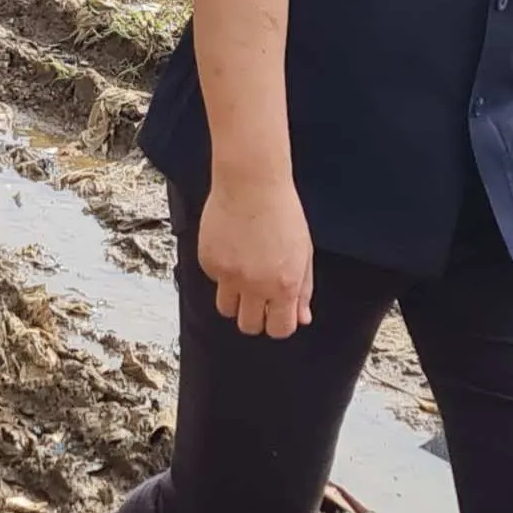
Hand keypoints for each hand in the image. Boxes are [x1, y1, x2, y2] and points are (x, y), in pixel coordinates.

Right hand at [199, 175, 314, 337]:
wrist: (251, 183)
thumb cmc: (282, 211)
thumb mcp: (303, 253)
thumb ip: (303, 289)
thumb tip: (302, 318)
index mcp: (284, 285)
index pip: (279, 329)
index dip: (278, 323)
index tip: (276, 314)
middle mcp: (255, 285)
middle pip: (248, 326)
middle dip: (255, 317)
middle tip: (258, 298)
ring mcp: (228, 275)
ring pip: (226, 309)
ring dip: (235, 300)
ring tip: (242, 276)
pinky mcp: (208, 261)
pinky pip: (214, 280)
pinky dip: (222, 272)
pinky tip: (232, 249)